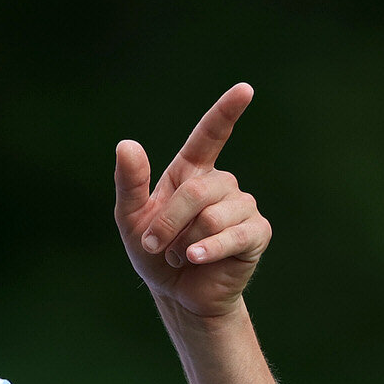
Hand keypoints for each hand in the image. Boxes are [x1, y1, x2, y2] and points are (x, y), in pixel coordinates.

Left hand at [112, 83, 269, 317]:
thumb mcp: (131, 218)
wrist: (178, 294)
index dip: (226, 111)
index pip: (211, 134)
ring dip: (185, 242)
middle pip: (196, 192)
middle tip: (154, 246)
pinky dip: (209, 250)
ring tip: (183, 255)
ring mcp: (242, 207)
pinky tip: (197, 260)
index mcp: (192, 172)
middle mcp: (221, 184)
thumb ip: (129, 182)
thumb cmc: (155, 252)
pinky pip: (233, 235)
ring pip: (212, 216)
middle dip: (168, 223)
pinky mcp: (257, 233)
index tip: (245, 89)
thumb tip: (127, 143)